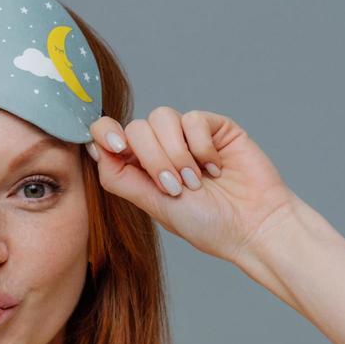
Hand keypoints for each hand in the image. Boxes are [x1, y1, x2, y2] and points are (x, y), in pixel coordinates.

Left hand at [86, 107, 298, 264]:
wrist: (252, 226)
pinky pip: (193, 118)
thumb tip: (92, 148)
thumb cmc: (207, 224)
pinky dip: (201, 146)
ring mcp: (188, 136)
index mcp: (141, 168)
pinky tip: (216, 168)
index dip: (105, 133)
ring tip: (196, 181)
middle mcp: (161, 148)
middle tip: (176, 187)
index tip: (114, 146)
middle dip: (154, 159)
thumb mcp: (154, 205)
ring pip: (162, 117)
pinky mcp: (214, 127)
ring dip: (176, 153)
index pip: (111, 136)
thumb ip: (121, 177)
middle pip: (137, 128)